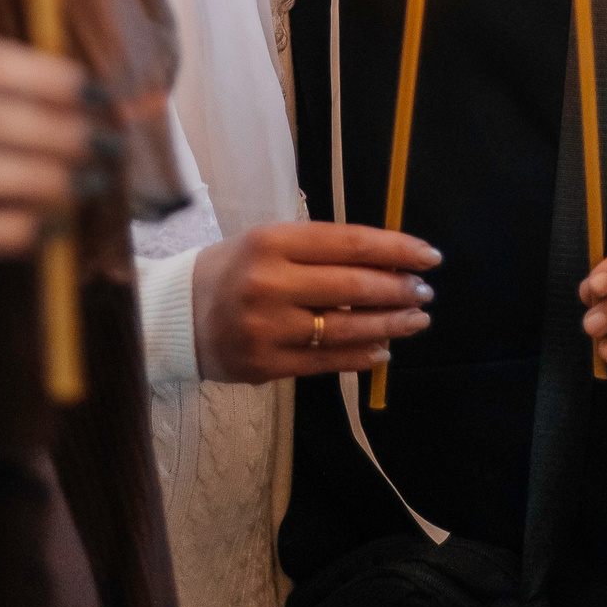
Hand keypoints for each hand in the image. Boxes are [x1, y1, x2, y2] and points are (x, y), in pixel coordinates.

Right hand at [191, 222, 438, 382]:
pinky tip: (384, 349)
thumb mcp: (269, 242)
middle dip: (399, 290)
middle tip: (425, 292)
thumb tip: (388, 263)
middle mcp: (270, 282)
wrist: (177, 314)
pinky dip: (361, 356)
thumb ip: (321, 251)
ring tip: (416, 320)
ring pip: (346, 329)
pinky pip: (327, 362)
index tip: (429, 256)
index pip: (349, 243)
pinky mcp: (267, 365)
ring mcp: (268, 327)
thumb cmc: (233, 269)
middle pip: (353, 287)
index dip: (396, 249)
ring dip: (390, 325)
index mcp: (272, 241)